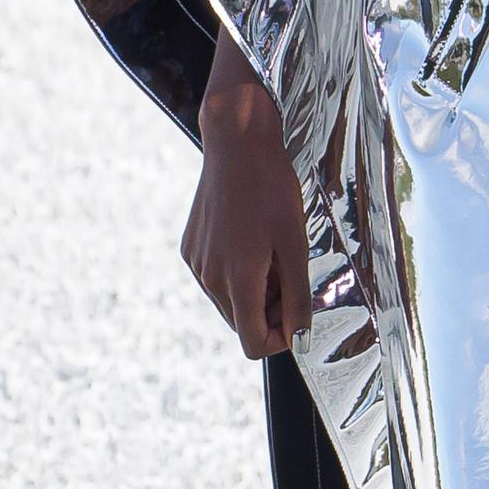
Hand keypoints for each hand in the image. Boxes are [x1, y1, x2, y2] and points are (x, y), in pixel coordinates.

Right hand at [182, 35, 312, 356]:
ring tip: (272, 253)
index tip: (298, 316)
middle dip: (270, 312)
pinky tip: (250, 239)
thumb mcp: (296, 244)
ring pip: (229, 302)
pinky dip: (236, 273)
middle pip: (242, 324)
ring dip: (254, 292)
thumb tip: (299, 336)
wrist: (236, 144)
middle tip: (290, 275)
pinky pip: (215, 278)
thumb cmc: (271, 189)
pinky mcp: (189, 249)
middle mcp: (209, 276)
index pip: (253, 344)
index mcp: (236, 279)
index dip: (281, 340)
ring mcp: (195, 263)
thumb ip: (298, 296)